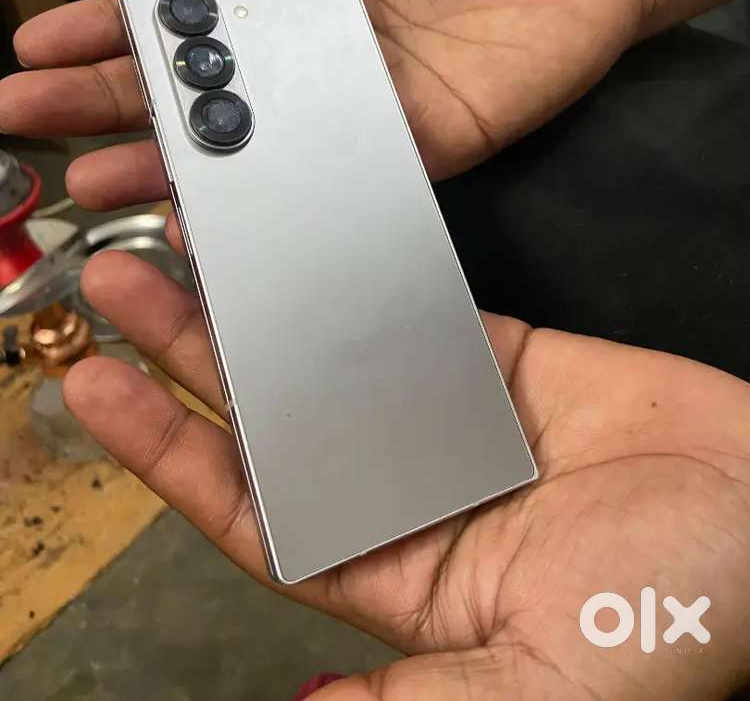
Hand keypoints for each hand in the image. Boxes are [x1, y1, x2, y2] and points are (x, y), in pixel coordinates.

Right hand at [1, 0, 662, 197]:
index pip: (190, 8)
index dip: (115, 24)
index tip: (38, 39)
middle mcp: (316, 57)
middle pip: (198, 83)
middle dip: (110, 99)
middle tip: (26, 120)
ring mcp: (359, 109)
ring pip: (250, 144)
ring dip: (170, 165)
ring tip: (91, 184)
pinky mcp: (412, 147)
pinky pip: (330, 181)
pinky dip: (272, 202)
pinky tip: (210, 223)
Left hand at [66, 250, 749, 699]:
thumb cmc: (677, 616)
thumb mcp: (544, 687)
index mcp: (400, 578)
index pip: (252, 511)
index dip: (168, 451)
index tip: (96, 385)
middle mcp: (406, 493)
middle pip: (269, 416)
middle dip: (186, 354)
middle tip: (114, 282)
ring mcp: (447, 417)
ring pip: (325, 353)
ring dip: (253, 303)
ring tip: (181, 242)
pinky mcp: (496, 358)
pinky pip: (406, 308)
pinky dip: (351, 273)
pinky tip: (299, 242)